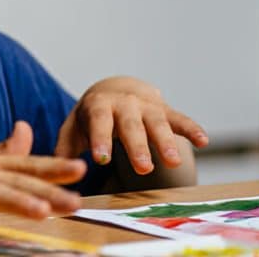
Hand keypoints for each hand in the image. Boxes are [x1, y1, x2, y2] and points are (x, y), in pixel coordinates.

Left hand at [55, 76, 208, 174]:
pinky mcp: (166, 111)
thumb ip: (65, 147)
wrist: (115, 90)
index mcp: (98, 107)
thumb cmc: (91, 116)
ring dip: (166, 142)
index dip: (100, 140)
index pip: (98, 122)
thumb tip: (55, 169)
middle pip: (131, 126)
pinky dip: (192, 128)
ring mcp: (147, 107)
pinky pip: (180, 119)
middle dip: (137, 146)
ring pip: (157, 123)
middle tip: (142, 168)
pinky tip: (203, 141)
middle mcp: (124, 104)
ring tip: (173, 162)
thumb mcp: (74, 127)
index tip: (101, 159)